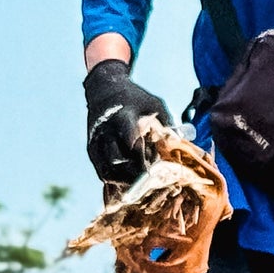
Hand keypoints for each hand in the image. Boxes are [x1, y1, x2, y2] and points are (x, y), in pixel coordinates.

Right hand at [85, 59, 172, 187]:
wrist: (104, 89)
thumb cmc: (135, 99)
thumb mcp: (154, 104)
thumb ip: (166, 124)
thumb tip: (181, 147)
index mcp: (122, 117)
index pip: (130, 141)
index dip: (142, 157)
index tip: (155, 168)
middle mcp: (106, 131)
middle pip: (118, 161)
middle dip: (136, 173)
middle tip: (152, 180)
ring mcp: (96, 142)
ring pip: (109, 172)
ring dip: (126, 181)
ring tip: (143, 183)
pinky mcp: (92, 150)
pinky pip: (102, 172)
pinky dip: (116, 181)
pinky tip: (131, 181)